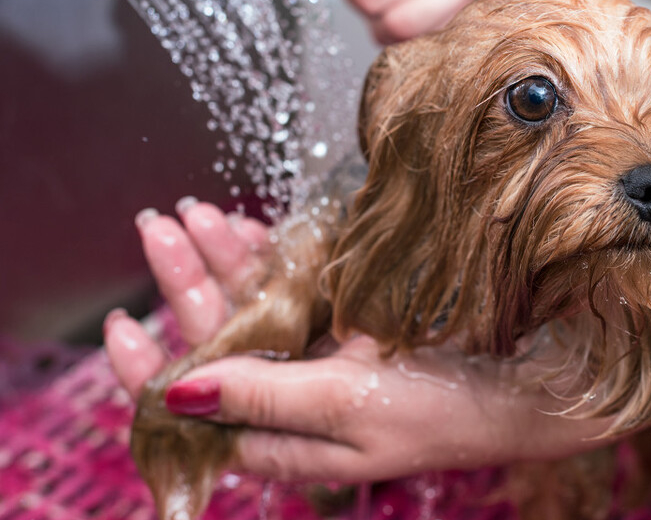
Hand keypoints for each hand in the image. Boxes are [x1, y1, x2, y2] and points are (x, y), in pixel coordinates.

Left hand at [104, 200, 609, 484]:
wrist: (529, 382)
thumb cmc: (444, 409)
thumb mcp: (346, 405)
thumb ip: (260, 396)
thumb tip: (173, 393)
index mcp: (286, 436)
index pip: (198, 405)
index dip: (151, 367)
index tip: (120, 320)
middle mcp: (296, 397)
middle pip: (221, 340)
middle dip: (186, 283)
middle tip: (158, 226)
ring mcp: (324, 354)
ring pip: (254, 306)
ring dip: (225, 259)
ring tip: (195, 213)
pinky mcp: (353, 320)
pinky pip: (297, 285)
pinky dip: (271, 254)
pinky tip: (251, 225)